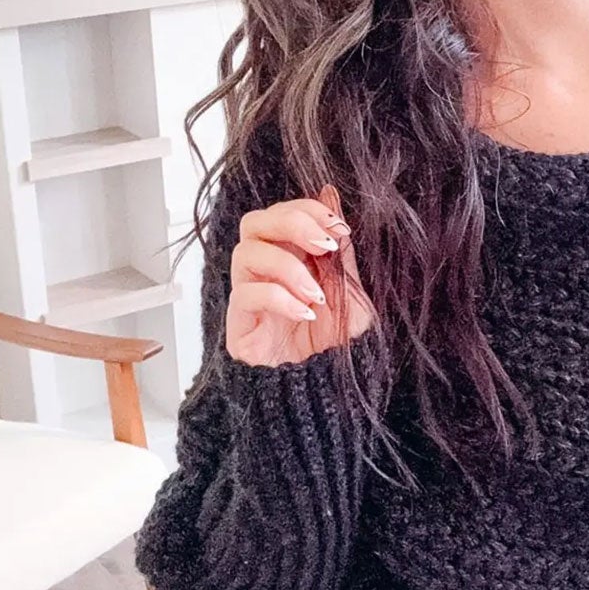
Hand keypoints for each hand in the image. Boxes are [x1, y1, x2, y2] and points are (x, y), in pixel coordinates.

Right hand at [224, 183, 376, 367]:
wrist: (326, 394)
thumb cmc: (334, 344)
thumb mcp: (350, 291)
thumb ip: (340, 249)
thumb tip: (331, 194)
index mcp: (290, 258)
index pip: (281, 214)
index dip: (307, 211)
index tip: (339, 228)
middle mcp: (264, 272)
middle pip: (254, 223)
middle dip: (291, 224)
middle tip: (325, 244)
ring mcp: (249, 297)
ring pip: (246, 254)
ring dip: (288, 267)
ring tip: (317, 295)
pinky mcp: (239, 326)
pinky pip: (245, 295)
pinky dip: (278, 298)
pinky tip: (305, 314)